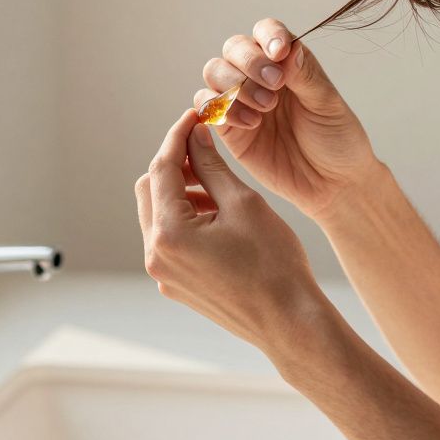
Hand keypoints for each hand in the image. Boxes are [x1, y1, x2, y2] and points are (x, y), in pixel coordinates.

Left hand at [135, 109, 327, 347]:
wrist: (289, 322)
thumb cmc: (273, 264)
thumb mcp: (243, 203)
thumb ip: (212, 165)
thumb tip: (195, 135)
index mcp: (169, 233)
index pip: (162, 169)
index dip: (178, 137)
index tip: (194, 117)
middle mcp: (156, 256)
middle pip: (149, 190)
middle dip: (175, 165)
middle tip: (206, 151)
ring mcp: (164, 274)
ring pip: (157, 215)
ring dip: (180, 193)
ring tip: (218, 187)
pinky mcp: (175, 284)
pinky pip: (169, 240)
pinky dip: (185, 219)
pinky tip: (217, 215)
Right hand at [199, 18, 379, 218]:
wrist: (331, 185)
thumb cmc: (336, 141)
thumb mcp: (328, 105)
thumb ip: (305, 75)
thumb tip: (288, 47)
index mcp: (287, 63)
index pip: (266, 32)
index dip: (267, 35)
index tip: (279, 52)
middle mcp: (259, 77)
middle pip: (233, 49)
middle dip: (249, 62)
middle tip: (275, 86)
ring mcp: (240, 101)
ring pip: (214, 73)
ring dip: (235, 85)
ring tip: (265, 108)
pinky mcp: (228, 129)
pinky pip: (206, 108)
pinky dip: (221, 109)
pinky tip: (251, 124)